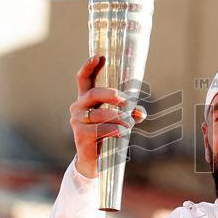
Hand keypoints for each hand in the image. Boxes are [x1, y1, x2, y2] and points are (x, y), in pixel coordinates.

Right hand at [70, 56, 146, 178]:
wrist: (94, 161)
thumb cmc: (107, 135)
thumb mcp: (120, 120)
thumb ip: (131, 112)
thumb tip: (141, 111)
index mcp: (86, 99)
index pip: (84, 79)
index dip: (89, 67)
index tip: (98, 56)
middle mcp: (78, 107)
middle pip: (94, 93)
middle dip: (112, 95)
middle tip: (127, 102)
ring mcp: (77, 121)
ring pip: (100, 114)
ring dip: (118, 118)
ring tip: (129, 123)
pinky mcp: (80, 135)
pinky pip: (100, 129)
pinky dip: (114, 130)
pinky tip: (122, 133)